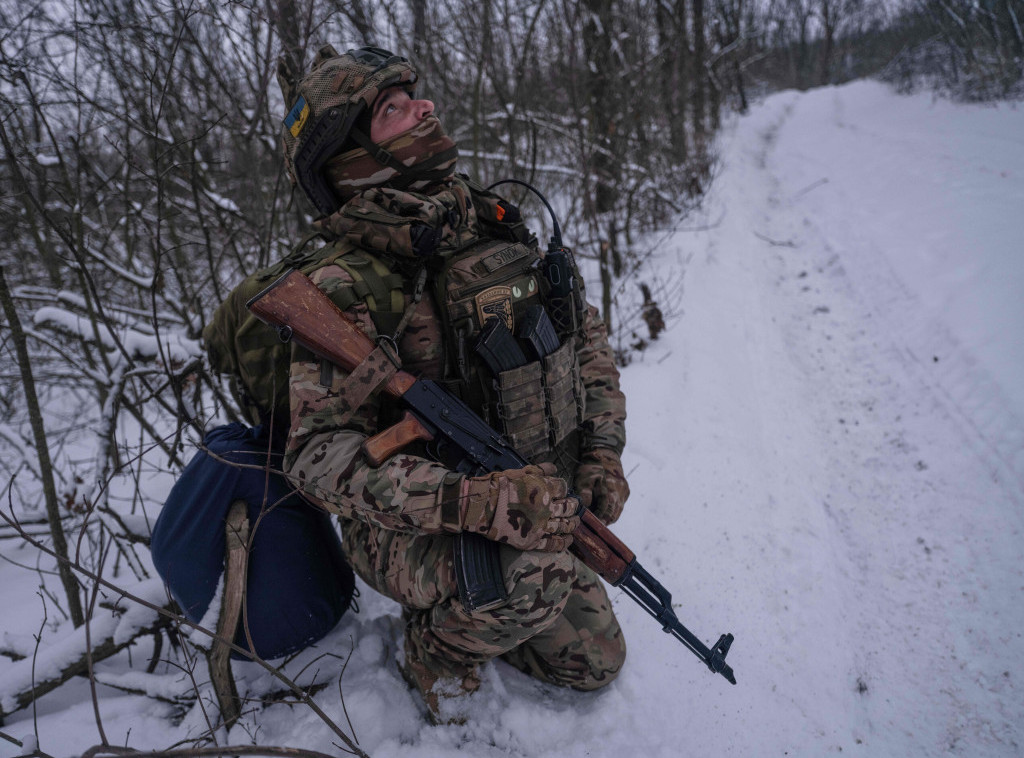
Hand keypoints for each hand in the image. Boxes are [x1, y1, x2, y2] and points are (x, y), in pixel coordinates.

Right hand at [450, 463, 578, 551]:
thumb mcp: (521, 471)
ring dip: (572, 524)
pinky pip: (553, 544)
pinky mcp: (533, 541)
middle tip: (576, 507)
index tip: (565, 492)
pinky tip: (568, 540)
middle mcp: (546, 508)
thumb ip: (540, 469)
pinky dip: (563, 543)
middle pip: (568, 508)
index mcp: (545, 489)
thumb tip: (554, 467)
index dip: (565, 490)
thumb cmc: (499, 485)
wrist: (482, 505)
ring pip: (564, 526)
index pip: (563, 488)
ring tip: (576, 523)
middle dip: (573, 507)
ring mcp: (541, 526)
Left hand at [574, 448, 628, 524]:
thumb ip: (584, 494)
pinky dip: (614, 510)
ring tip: (600, 521)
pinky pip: (621, 505)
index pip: (605, 512)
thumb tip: (585, 509)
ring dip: (610, 517)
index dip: (598, 520)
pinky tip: (606, 511)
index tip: (591, 525)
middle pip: (614, 514)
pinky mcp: (626, 490)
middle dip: (605, 522)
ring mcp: (624, 492)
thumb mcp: (584, 478)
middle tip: (595, 527)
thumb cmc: (592, 467)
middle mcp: (620, 493)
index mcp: (610, 491)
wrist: (605, 454)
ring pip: (618, 510)